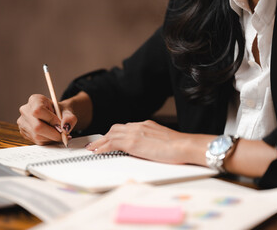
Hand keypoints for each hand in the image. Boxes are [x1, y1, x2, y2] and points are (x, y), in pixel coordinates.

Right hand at [17, 94, 76, 144]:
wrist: (56, 115)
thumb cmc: (60, 112)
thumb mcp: (67, 112)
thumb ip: (69, 118)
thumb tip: (65, 128)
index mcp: (35, 100)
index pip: (38, 110)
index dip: (51, 120)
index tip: (60, 124)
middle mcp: (26, 110)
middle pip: (37, 126)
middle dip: (53, 133)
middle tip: (63, 134)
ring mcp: (23, 122)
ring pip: (37, 136)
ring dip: (51, 138)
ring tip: (58, 133)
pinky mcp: (24, 132)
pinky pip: (37, 141)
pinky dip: (47, 141)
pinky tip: (52, 135)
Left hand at [85, 120, 205, 163]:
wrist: (184, 145)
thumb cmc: (179, 146)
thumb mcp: (163, 140)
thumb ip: (152, 141)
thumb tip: (148, 148)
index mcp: (146, 125)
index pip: (126, 127)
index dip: (116, 134)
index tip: (110, 138)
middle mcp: (139, 126)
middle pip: (116, 128)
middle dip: (105, 136)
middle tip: (97, 143)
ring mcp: (135, 133)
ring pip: (111, 134)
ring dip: (100, 142)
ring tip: (92, 148)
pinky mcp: (133, 142)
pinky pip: (112, 143)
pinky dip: (102, 147)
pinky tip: (96, 152)